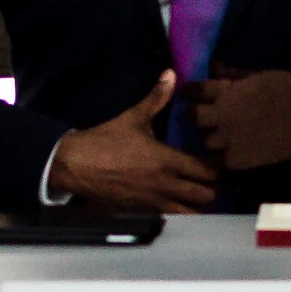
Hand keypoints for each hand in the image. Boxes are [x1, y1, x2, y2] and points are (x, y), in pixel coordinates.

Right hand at [49, 69, 218, 212]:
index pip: (206, 170)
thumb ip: (156, 98)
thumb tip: (170, 74)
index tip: (214, 162)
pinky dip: (178, 213)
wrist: (75, 165)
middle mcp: (165, 184)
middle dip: (211, 188)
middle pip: (205, 195)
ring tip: (194, 195)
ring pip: (190, 212)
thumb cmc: (105, 140)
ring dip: (196, 204)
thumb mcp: (133, 117)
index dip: (215, 168)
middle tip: (207, 180)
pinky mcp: (142, 212)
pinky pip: (170, 218)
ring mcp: (154, 202)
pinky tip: (175, 203)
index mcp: (167, 160)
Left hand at [188, 66, 290, 170]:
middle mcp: (222, 115)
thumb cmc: (289, 87)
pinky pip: (220, 161)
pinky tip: (231, 152)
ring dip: (210, 137)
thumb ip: (231, 75)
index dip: (190, 92)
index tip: (192, 94)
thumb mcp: (256, 75)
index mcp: (226, 91)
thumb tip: (213, 68)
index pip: (193, 91)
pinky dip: (223, 157)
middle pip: (192, 118)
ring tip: (220, 136)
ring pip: (205, 141)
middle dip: (195, 115)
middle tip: (204, 116)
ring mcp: (230, 140)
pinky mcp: (240, 160)